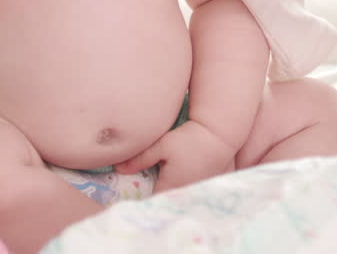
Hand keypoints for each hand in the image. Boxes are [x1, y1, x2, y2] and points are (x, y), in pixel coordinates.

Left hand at [116, 120, 236, 192]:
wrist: (219, 134)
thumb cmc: (189, 139)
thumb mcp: (161, 146)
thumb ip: (139, 159)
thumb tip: (118, 169)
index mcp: (171, 187)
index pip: (151, 203)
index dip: (141, 203)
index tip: (129, 203)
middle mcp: (185, 193)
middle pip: (165, 202)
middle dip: (155, 200)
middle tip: (142, 198)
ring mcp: (198, 191)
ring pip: (179, 198)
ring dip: (171, 196)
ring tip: (160, 195)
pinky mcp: (207, 185)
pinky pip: (191, 194)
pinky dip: (185, 192)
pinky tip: (181, 183)